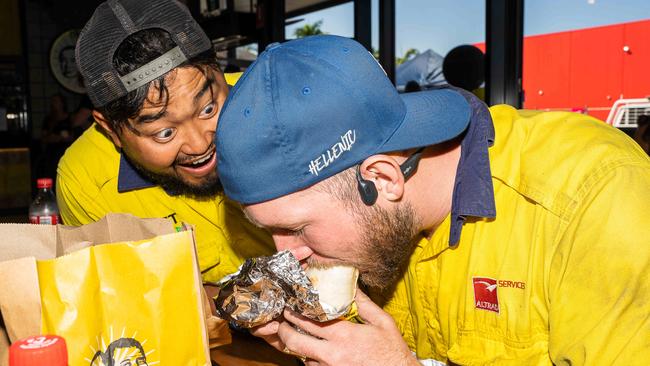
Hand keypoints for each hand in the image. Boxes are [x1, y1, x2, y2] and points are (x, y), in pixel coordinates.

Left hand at [275, 290, 417, 365]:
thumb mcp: (383, 322)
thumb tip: (352, 286)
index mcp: (344, 336)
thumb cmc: (392, 351)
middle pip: (295, 342)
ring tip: (298, 335)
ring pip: (302, 357)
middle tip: (283, 322)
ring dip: (299, 347)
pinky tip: (316, 352)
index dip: (295, 312)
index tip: (290, 305)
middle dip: (284, 330)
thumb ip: (365, 304)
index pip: (309, 321)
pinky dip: (311, 360)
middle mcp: (332, 355)